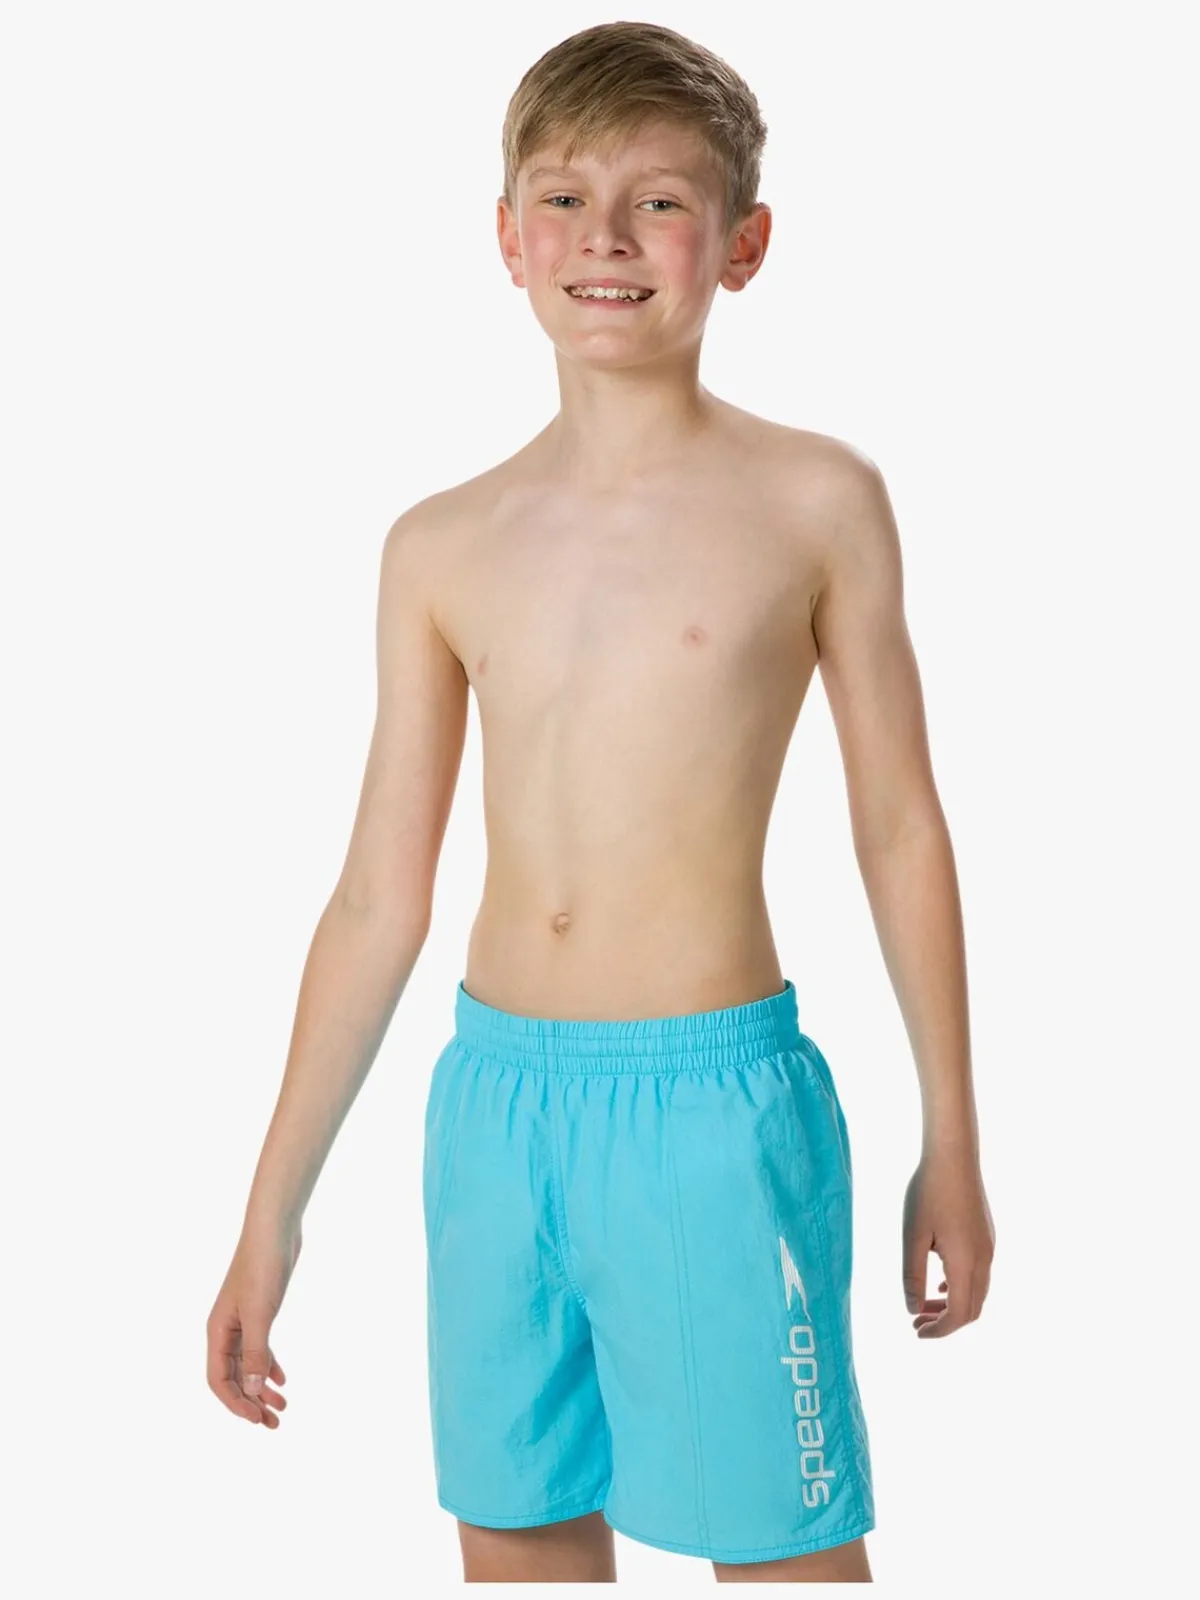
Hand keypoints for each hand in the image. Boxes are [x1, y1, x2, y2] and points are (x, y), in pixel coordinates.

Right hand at [206, 1223, 301, 1424]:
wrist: (274, 1230)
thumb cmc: (263, 1267)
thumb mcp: (261, 1313)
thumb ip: (257, 1351)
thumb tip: (254, 1390)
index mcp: (217, 1331)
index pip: (219, 1380)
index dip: (236, 1403)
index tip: (257, 1419)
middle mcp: (225, 1329)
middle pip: (234, 1377)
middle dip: (251, 1402)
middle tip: (273, 1424)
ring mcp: (241, 1320)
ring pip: (248, 1364)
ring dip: (263, 1386)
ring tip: (283, 1408)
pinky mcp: (258, 1311)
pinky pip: (259, 1347)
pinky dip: (269, 1364)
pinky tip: (283, 1378)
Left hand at [902, 1149, 993, 1337]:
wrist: (954, 1157)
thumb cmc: (928, 1192)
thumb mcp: (913, 1236)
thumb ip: (912, 1275)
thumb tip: (912, 1308)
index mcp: (966, 1263)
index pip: (959, 1314)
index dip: (939, 1330)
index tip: (916, 1331)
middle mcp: (984, 1259)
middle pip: (971, 1309)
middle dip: (945, 1321)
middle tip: (916, 1321)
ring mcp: (989, 1247)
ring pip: (977, 1292)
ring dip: (952, 1304)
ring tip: (923, 1303)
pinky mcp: (987, 1236)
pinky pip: (979, 1275)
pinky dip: (960, 1287)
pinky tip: (940, 1283)